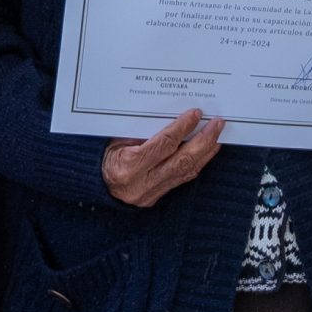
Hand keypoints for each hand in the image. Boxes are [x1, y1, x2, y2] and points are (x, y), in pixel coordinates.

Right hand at [102, 108, 224, 206]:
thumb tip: (171, 118)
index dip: (182, 128)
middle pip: (181, 160)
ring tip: (217, 136)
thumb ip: (141, 131)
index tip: (196, 114)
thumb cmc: (102, 158)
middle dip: (203, 140)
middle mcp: (142, 183)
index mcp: (128, 166)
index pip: (163, 144)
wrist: (94, 187)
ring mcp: (150, 193)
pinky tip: (206, 152)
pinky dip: (197, 163)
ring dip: (205, 152)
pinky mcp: (157, 198)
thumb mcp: (115, 139)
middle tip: (217, 124)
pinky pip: (182, 179)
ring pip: (186, 171)